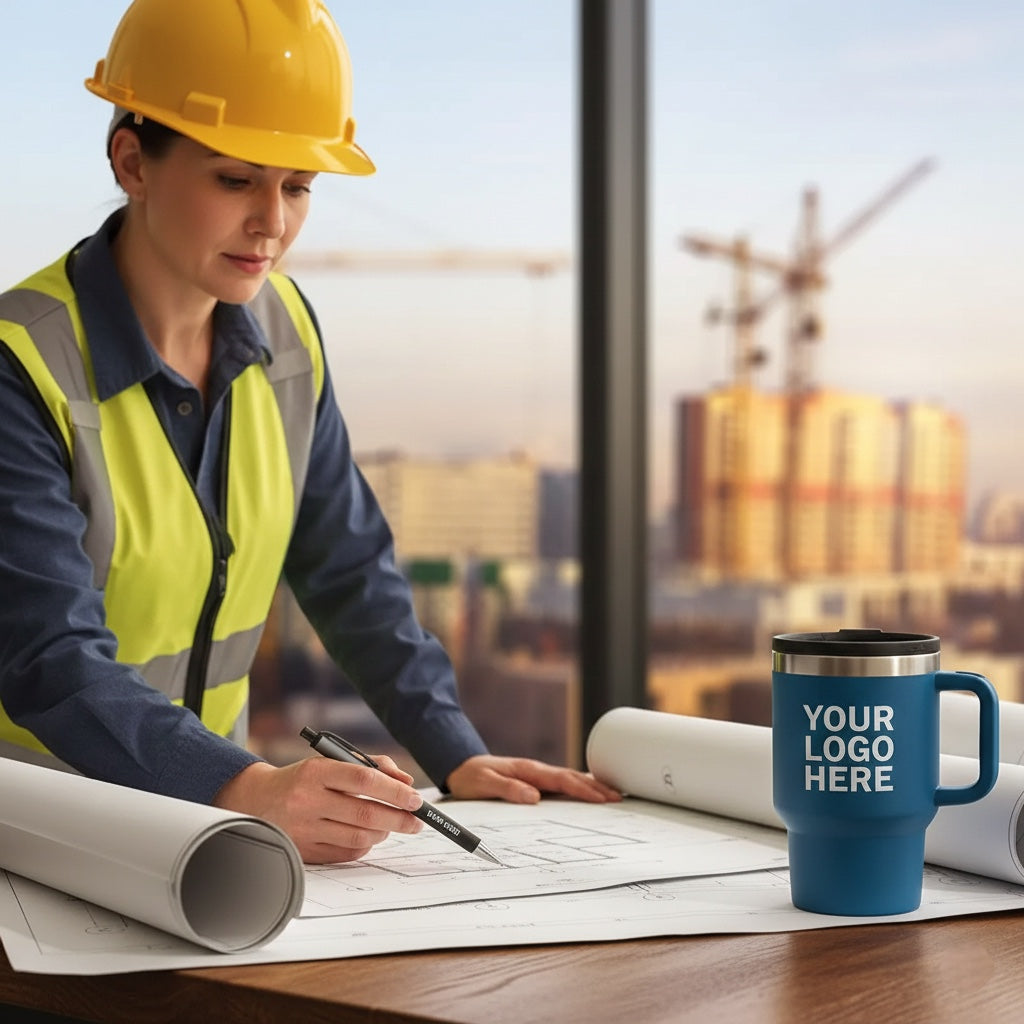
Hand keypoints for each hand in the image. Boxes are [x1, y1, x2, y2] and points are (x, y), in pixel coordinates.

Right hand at [213, 756, 424, 863]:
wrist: (257, 800)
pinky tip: (370, 835)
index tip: (415, 798)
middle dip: (399, 818)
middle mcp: (307, 800)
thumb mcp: (331, 761)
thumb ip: (371, 766)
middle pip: (364, 813)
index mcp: (315, 772)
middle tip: (417, 820)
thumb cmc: (304, 779)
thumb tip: (405, 781)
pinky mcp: (304, 851)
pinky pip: (346, 852)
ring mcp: (304, 829)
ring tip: (393, 825)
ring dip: (384, 832)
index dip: (394, 790)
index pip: (363, 779)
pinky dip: (365, 844)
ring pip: (358, 836)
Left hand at [445, 755, 620, 804]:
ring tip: (613, 794)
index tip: (603, 798)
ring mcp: (536, 774)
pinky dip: (579, 786)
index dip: (583, 789)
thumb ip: (508, 790)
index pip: (561, 780)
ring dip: (591, 786)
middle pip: (572, 777)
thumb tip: (534, 797)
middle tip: (619, 797)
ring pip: (569, 778)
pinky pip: (561, 783)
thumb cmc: (471, 777)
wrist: (460, 766)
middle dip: (596, 787)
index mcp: (527, 771)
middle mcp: (535, 771)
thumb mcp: (484, 784)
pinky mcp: (534, 780)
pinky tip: (589, 792)